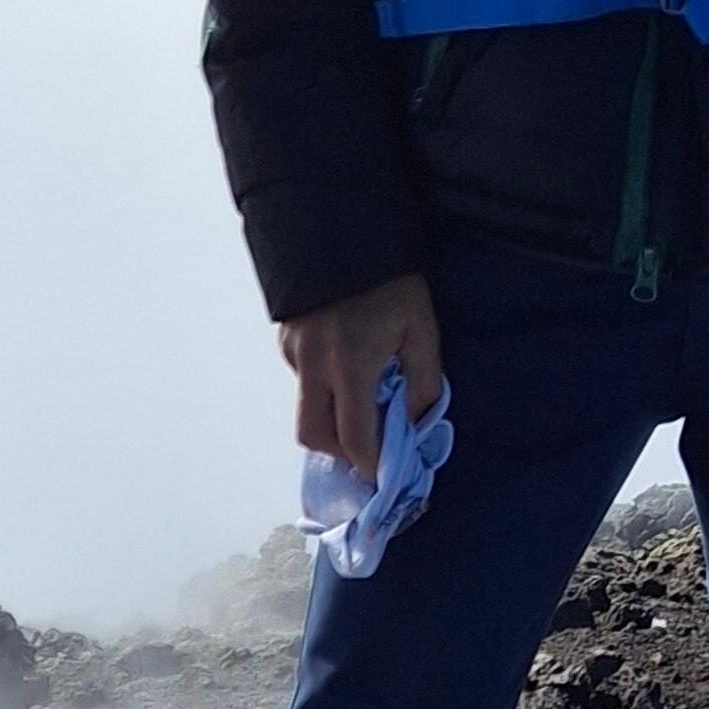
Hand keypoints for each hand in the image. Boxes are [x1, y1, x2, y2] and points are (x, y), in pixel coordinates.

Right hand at [280, 274, 444, 481]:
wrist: (343, 233)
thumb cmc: (391, 282)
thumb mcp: (421, 327)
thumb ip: (422, 379)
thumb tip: (414, 420)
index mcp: (351, 362)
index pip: (353, 435)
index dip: (367, 463)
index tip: (381, 475)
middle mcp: (315, 363)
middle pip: (313, 435)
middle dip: (339, 452)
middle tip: (367, 450)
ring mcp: (294, 352)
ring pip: (304, 408)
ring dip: (330, 420)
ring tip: (362, 406)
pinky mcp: (285, 340)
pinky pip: (302, 381)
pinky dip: (323, 389)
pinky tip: (347, 368)